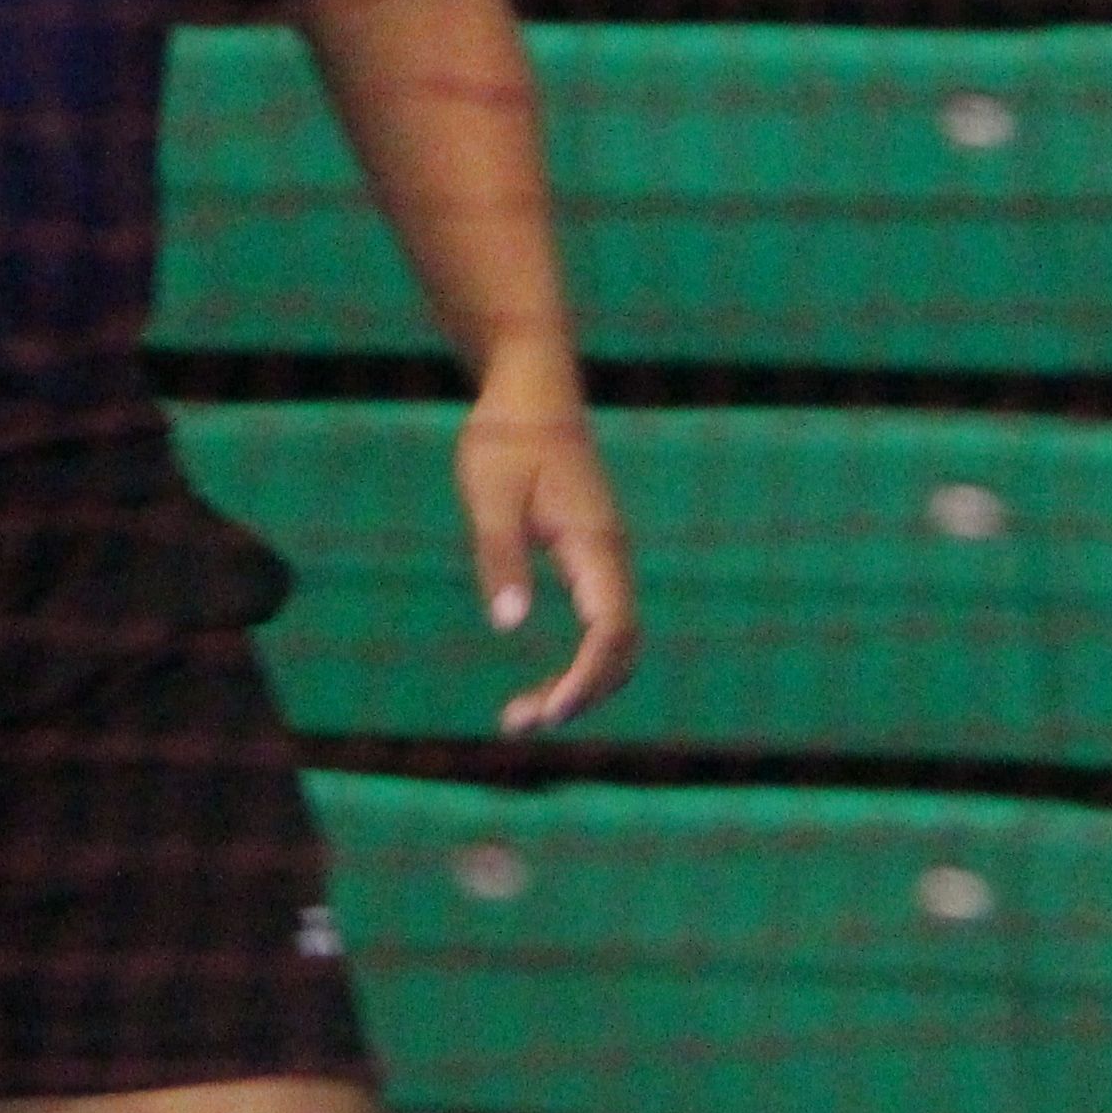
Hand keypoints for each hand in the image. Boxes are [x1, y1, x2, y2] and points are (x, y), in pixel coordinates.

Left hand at [458, 363, 637, 736]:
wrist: (531, 389)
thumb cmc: (507, 438)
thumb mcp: (490, 494)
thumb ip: (500, 556)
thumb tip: (509, 623)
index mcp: (595, 544)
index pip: (610, 630)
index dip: (586, 678)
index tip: (550, 712)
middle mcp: (611, 557)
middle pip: (621, 648)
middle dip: (581, 694)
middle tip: (519, 723)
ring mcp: (606, 559)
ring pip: (615, 641)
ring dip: (581, 684)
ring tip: (524, 715)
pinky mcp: (592, 559)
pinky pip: (602, 624)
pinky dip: (580, 662)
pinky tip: (541, 681)